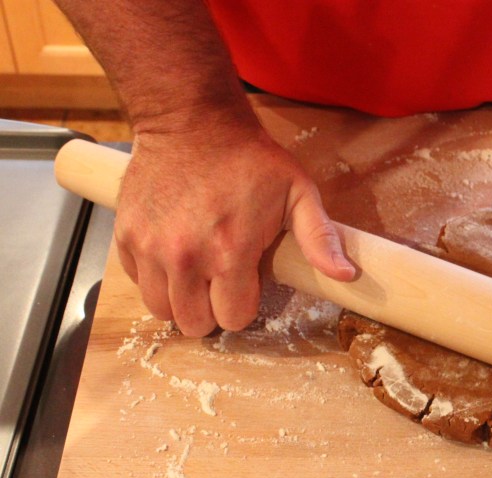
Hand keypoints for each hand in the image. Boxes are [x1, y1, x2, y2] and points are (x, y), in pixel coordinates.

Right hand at [115, 124, 354, 336]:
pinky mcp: (126, 235)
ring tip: (197, 275)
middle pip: (194, 323)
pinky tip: (173, 255)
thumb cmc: (250, 158)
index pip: (233, 318)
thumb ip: (320, 239)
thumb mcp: (298, 193)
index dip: (244, 306)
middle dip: (212, 311)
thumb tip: (347, 275)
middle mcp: (185, 257)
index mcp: (230, 252)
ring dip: (180, 300)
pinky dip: (155, 277)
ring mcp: (150, 247)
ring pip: (161, 310)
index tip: (247, 285)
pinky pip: (138, 281)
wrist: (191, 120)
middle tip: (221, 283)